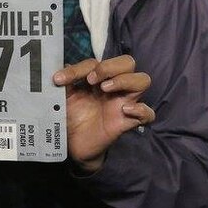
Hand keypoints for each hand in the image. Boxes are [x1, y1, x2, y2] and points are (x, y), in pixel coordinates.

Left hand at [53, 55, 153, 173]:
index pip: (96, 62)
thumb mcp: (63, 98)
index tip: (59, 80)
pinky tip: (125, 110)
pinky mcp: (128, 122)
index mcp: (98, 79)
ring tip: (105, 89)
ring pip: (142, 80)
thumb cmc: (71, 116)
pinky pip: (147, 114)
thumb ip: (64, 83)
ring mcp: (123, 103)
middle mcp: (114, 87)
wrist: (73, 144)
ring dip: (125, 80)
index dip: (79, 68)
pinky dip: (141, 109)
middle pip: (127, 63)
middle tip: (92, 79)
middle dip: (111, 66)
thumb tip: (60, 67)